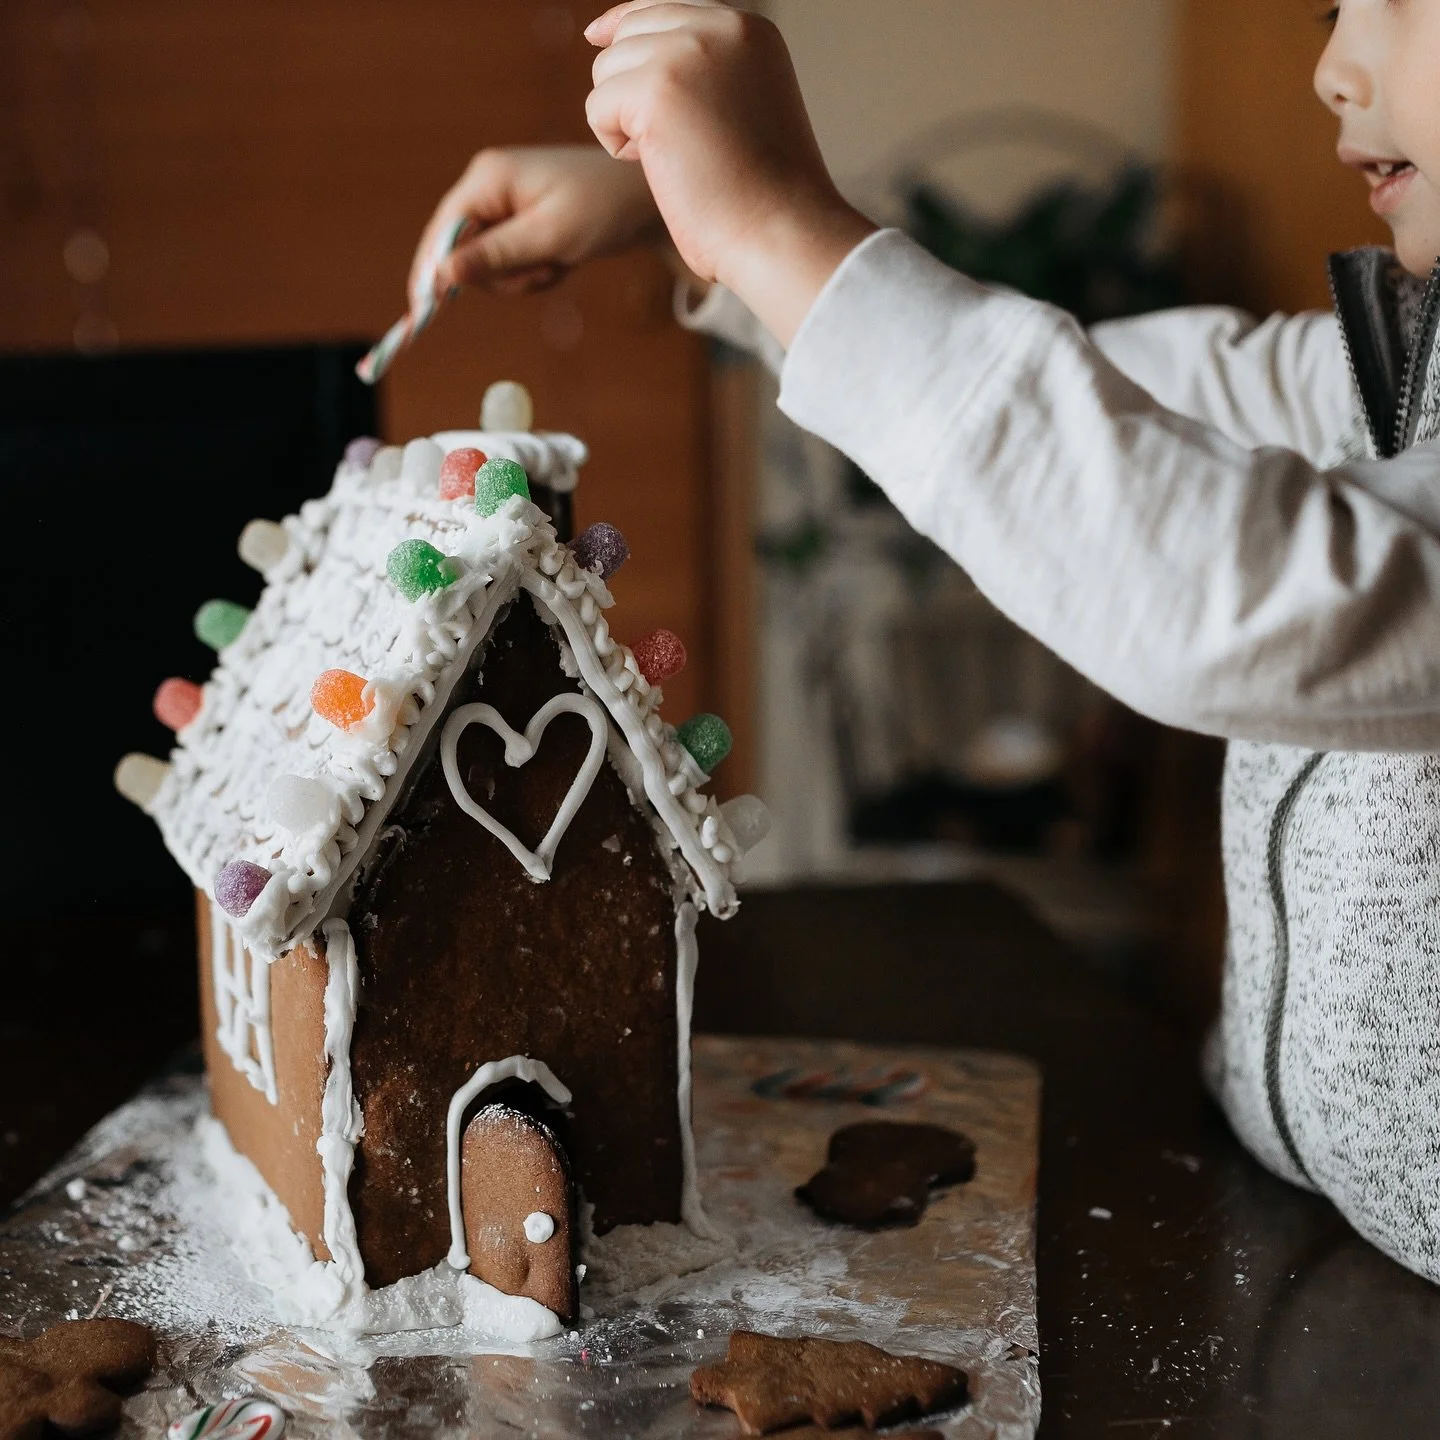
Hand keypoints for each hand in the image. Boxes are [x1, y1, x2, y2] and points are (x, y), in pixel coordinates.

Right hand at [409, 145, 664, 303]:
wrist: (644, 199)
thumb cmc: (602, 209)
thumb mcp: (550, 238)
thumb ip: (496, 256)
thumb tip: (442, 275)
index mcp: (489, 177)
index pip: (443, 229)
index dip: (431, 271)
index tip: (422, 313)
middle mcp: (489, 186)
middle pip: (464, 252)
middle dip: (503, 275)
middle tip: (544, 271)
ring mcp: (503, 204)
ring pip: (490, 265)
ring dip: (524, 277)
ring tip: (560, 261)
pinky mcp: (518, 222)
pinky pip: (511, 264)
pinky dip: (535, 272)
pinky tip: (563, 260)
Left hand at [585, 0, 875, 344]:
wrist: (781, 233)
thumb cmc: (763, 198)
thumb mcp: (745, 108)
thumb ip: (704, 74)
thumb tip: (630, 53)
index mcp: (748, 29)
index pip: (662, 7)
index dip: (623, 26)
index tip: (596, 37)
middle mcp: (720, 27)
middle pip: (627, 35)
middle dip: (629, 92)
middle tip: (673, 146)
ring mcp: (688, 52)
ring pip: (606, 72)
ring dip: (625, 123)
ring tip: (677, 160)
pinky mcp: (656, 88)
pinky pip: (597, 108)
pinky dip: (616, 146)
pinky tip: (662, 169)